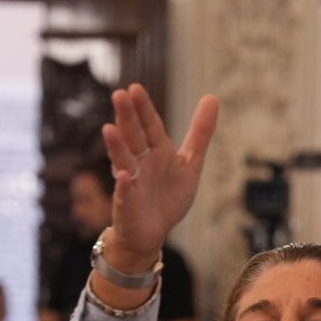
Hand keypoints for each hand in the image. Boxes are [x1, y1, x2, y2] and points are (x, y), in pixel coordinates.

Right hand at [99, 84, 218, 265]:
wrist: (153, 232)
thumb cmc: (168, 196)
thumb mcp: (190, 163)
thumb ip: (200, 132)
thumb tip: (212, 97)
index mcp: (157, 151)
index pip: (150, 125)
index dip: (144, 108)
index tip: (135, 88)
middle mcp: (141, 162)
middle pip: (134, 137)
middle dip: (127, 118)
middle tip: (120, 95)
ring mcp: (132, 183)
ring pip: (123, 161)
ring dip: (117, 147)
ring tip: (109, 129)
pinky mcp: (128, 205)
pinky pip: (125, 194)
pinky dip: (124, 186)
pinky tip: (123, 177)